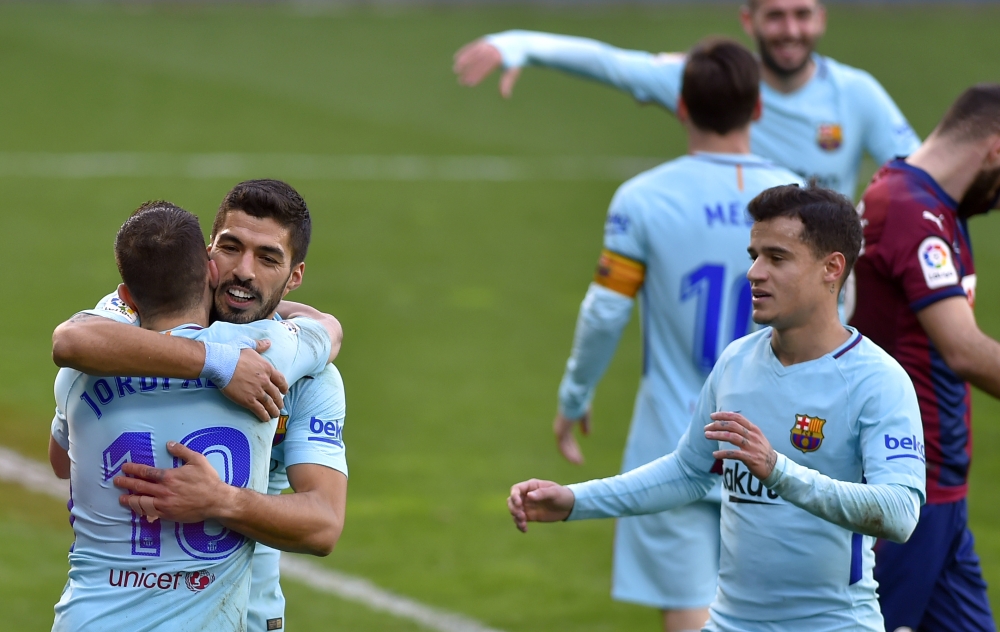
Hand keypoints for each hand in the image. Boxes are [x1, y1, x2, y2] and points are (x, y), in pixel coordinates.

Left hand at [114, 441, 235, 522]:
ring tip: (121, 498)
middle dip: (126, 483)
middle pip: (139, 486)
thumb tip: (169, 444)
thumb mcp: (197, 460)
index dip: (133, 469)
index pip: (145, 472)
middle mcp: (163, 490)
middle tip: (116, 481)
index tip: (125, 468)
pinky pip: (149, 512)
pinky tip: (136, 508)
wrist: (216, 501)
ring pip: (141, 501)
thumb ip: (182, 451)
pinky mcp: (167, 514)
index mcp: (168, 476)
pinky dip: (141, 510)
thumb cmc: (208, 480)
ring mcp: (164, 504)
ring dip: (129, 499)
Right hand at [222, 340, 287, 421]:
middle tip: (280, 406)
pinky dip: (264, 415)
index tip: (285, 391)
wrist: (221, 363)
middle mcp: (264, 380)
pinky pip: (259, 410)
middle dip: (279, 401)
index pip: (280, 380)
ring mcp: (257, 391)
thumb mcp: (248, 345)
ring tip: (275, 415)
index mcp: (266, 368)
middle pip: (276, 393)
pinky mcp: (248, 400)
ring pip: (269, 403)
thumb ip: (260, 345)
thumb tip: (268, 342)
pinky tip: (265, 419)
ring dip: (273, 410)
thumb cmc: (233, 353)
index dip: (284, 387)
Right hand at [453, 39, 521, 97]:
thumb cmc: (513, 60)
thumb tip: (505, 97)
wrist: (516, 42)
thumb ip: (507, 82)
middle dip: (469, 71)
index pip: (486, 67)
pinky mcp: (483, 41)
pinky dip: (464, 52)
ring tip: (455, 70)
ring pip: (473, 52)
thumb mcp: (512, 71)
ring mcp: (487, 43)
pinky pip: (471, 46)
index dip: (477, 76)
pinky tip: (455, 58)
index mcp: (500, 56)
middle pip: (478, 60)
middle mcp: (492, 48)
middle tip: (461, 82)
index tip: (470, 84)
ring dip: (463, 61)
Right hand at [507, 479, 574, 532]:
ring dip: (515, 518)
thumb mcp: (554, 493)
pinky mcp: (530, 516)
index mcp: (531, 486)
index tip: (519, 504)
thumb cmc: (562, 495)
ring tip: (524, 524)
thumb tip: (529, 496)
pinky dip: (520, 525)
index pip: (516, 489)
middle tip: (522, 516)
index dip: (514, 496)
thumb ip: (542, 493)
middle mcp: (526, 496)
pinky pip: (520, 520)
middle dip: (513, 509)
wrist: (569, 506)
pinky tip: (525, 530)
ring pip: (514, 511)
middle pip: (511, 501)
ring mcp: (527, 506)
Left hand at [554, 410, 589, 464]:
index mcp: (566, 424)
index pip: (569, 440)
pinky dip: (568, 454)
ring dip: (571, 456)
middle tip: (580, 463)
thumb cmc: (580, 405)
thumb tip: (586, 435)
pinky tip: (575, 459)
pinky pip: (562, 447)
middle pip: (566, 445)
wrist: (574, 401)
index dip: (574, 448)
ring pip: (563, 448)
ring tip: (578, 463)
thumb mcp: (585, 416)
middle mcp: (561, 428)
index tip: (580, 456)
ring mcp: (559, 430)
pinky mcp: (560, 432)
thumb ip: (585, 425)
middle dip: (573, 453)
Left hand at [704, 412, 776, 480]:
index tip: (712, 416)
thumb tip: (729, 421)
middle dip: (717, 425)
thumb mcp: (756, 437)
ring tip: (706, 435)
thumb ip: (745, 429)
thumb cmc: (762, 451)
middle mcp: (753, 436)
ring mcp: (752, 447)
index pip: (737, 418)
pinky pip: (734, 454)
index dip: (724, 415)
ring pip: (731, 437)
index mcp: (754, 429)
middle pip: (732, 426)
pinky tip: (714, 454)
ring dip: (717, 435)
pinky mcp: (750, 458)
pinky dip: (723, 453)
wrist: (774, 467)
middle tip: (706, 427)